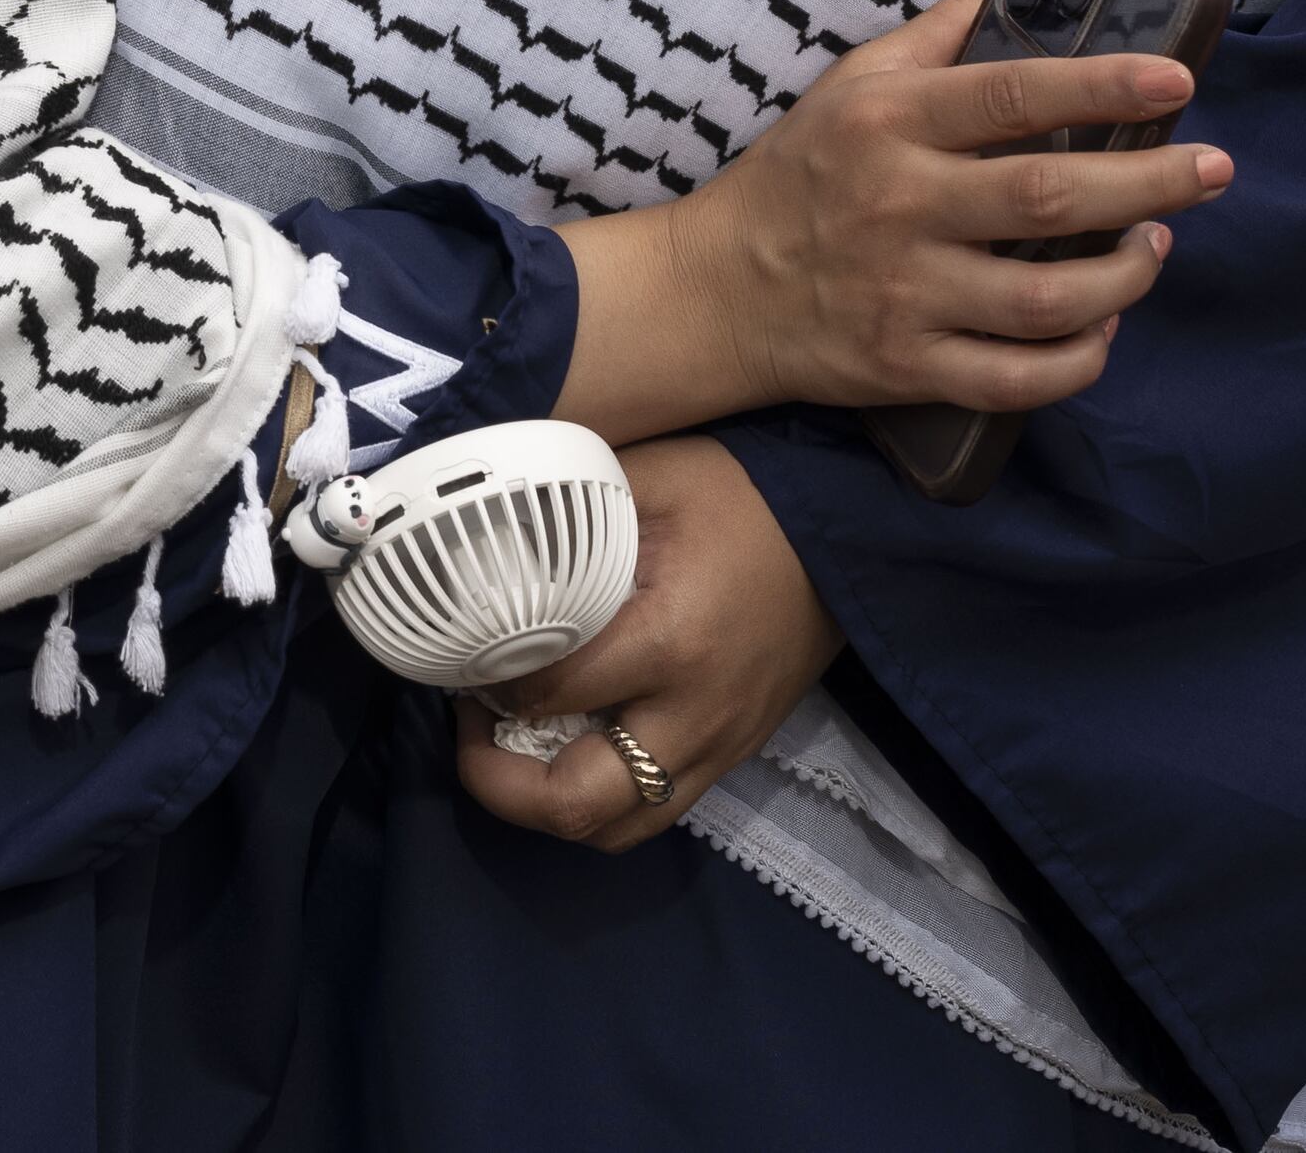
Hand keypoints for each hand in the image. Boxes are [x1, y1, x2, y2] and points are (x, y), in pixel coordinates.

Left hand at [450, 438, 834, 852]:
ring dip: (551, 808)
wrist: (846, 527)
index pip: (549, 695)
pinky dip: (601, 800)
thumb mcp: (651, 477)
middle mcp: (694, 714)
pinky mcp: (734, 755)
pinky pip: (656, 810)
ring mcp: (720, 746)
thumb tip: (485, 525)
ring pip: (618, 829)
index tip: (458, 660)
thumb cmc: (743, 493)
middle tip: (467, 734)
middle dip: (500, 787)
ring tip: (511, 753)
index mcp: (669, 642)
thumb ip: (570, 509)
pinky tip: (571, 748)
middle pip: (579, 804)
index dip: (485, 688)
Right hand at [554, 0, 1229, 443]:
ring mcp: (907, 294)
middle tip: (1215, 169)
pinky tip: (1107, 326)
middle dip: (1149, 183)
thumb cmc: (797, 175)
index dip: (1102, 85)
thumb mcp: (847, 85)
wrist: (718, 290)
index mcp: (890, 123)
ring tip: (1157, 245)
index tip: (1176, 79)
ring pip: (1046, 300)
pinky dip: (1079, 360)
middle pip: (1047, 198)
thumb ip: (929, 43)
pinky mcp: (910, 365)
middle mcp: (901, 205)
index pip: (1010, 95)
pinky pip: (1017, 378)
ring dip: (1126, 276)